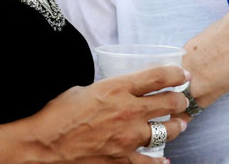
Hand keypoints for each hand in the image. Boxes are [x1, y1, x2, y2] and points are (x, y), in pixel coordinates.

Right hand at [24, 65, 188, 162]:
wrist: (45, 144)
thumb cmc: (58, 113)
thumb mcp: (84, 89)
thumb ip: (107, 90)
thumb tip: (116, 92)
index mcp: (117, 88)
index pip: (158, 76)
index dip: (176, 73)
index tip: (183, 74)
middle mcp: (128, 111)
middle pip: (169, 103)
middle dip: (180, 100)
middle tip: (181, 100)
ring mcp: (128, 137)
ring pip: (167, 131)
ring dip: (176, 126)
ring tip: (180, 124)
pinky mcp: (122, 159)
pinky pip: (150, 162)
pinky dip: (159, 161)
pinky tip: (165, 160)